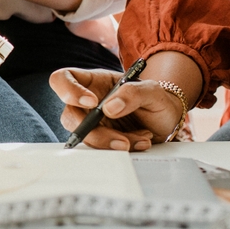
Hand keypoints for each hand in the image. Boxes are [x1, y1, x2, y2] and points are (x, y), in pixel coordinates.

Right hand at [49, 68, 186, 150]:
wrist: (167, 120)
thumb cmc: (156, 99)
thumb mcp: (152, 90)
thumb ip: (133, 93)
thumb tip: (110, 108)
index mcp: (93, 82)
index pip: (62, 79)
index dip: (68, 91)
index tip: (92, 103)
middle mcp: (87, 103)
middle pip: (70, 116)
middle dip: (94, 132)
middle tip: (120, 140)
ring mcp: (92, 123)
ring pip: (86, 137)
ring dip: (113, 143)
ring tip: (141, 138)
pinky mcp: (101, 140)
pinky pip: (102, 149)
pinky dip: (123, 148)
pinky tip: (141, 141)